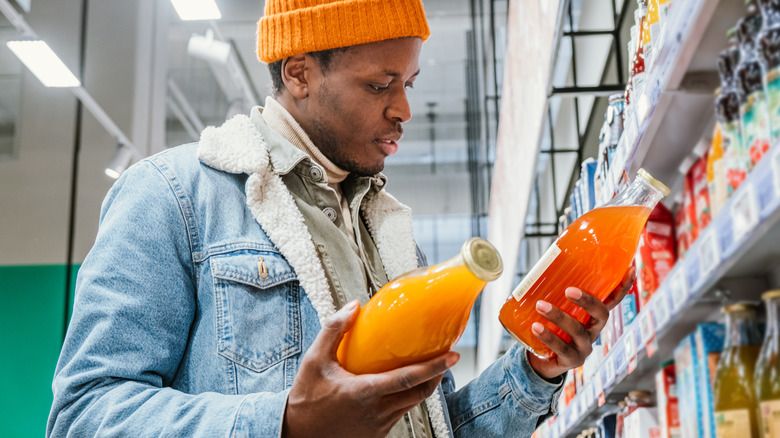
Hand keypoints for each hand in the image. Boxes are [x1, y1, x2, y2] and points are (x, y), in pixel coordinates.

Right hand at [283, 300, 459, 437]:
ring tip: (430, 368)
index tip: (452, 355)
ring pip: (413, 404)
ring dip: (425, 386)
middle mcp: (377, 411)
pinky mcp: (378, 434)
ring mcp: (379, 425)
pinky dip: (409, 398)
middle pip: (420, 393)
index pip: (408, 379)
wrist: (297, 435)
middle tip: (447, 358)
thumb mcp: (314, 360)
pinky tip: (406, 385)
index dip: (434, 367)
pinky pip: (401, 413)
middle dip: (438, 375)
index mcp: (364, 392)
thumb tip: (354, 305)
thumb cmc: (305, 397)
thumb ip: (333, 330)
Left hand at [527, 267, 635, 379]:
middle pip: (601, 314)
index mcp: (593, 316)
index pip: (613, 300)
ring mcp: (585, 347)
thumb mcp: (556, 309)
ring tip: (540, 305)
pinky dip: (548, 336)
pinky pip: (562, 348)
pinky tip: (536, 327)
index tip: (631, 268)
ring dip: (559, 316)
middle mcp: (594, 331)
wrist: (540, 360)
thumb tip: (543, 265)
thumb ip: (555, 293)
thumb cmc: (550, 327)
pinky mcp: (572, 360)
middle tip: (568, 290)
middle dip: (588, 301)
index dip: (623, 286)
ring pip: (578, 331)